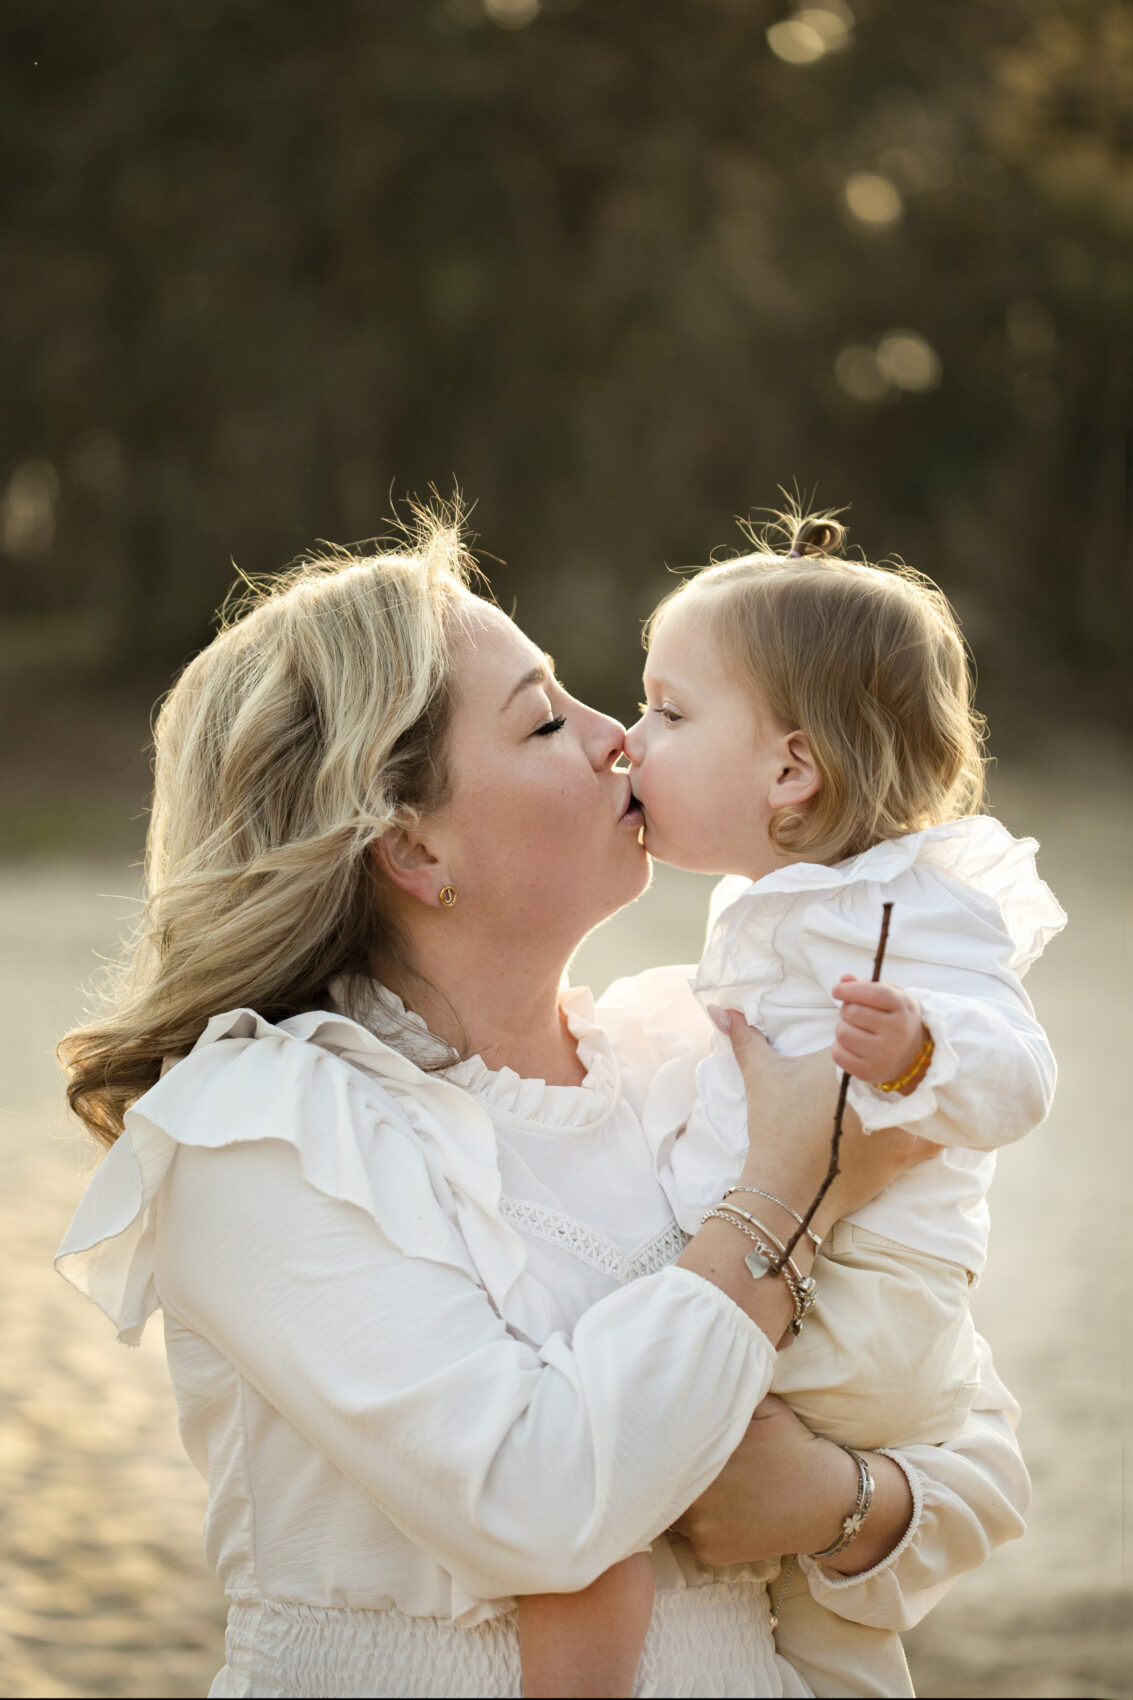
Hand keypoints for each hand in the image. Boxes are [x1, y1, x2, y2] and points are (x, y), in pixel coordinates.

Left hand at [673, 1395, 912, 1572]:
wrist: (826, 1500)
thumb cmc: (790, 1444)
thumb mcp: (759, 1406)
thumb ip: (721, 1394)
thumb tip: (686, 1375)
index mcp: (704, 1456)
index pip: (657, 1448)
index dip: (652, 1440)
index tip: (654, 1431)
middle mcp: (697, 1499)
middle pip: (656, 1481)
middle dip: (659, 1469)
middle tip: (662, 1456)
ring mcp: (701, 1531)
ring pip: (669, 1509)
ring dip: (675, 1497)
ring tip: (696, 1481)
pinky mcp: (709, 1554)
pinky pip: (687, 1534)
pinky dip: (696, 1522)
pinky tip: (720, 1508)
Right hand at [721, 1016, 936, 1234]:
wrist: (788, 1186)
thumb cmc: (776, 1127)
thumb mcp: (761, 1076)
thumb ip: (745, 1037)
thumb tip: (721, 1009)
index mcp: (851, 1058)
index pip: (873, 1028)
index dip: (871, 1028)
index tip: (867, 1030)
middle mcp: (881, 1083)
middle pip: (905, 1056)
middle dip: (901, 1055)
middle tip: (891, 1060)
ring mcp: (899, 1119)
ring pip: (927, 1092)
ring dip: (924, 1088)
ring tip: (914, 1087)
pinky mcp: (908, 1151)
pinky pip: (938, 1134)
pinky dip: (939, 1127)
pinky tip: (936, 1121)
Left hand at [832, 976, 924, 1087]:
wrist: (913, 1057)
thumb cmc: (896, 1020)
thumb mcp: (892, 997)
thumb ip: (868, 985)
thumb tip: (844, 979)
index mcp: (904, 1008)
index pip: (873, 994)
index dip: (850, 989)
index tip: (837, 990)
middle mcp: (897, 1032)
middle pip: (852, 1012)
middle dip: (847, 1010)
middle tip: (855, 1014)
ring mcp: (884, 1054)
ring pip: (842, 1033)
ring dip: (843, 1028)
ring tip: (855, 1030)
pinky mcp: (870, 1072)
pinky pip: (838, 1054)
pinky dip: (839, 1048)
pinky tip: (853, 1046)